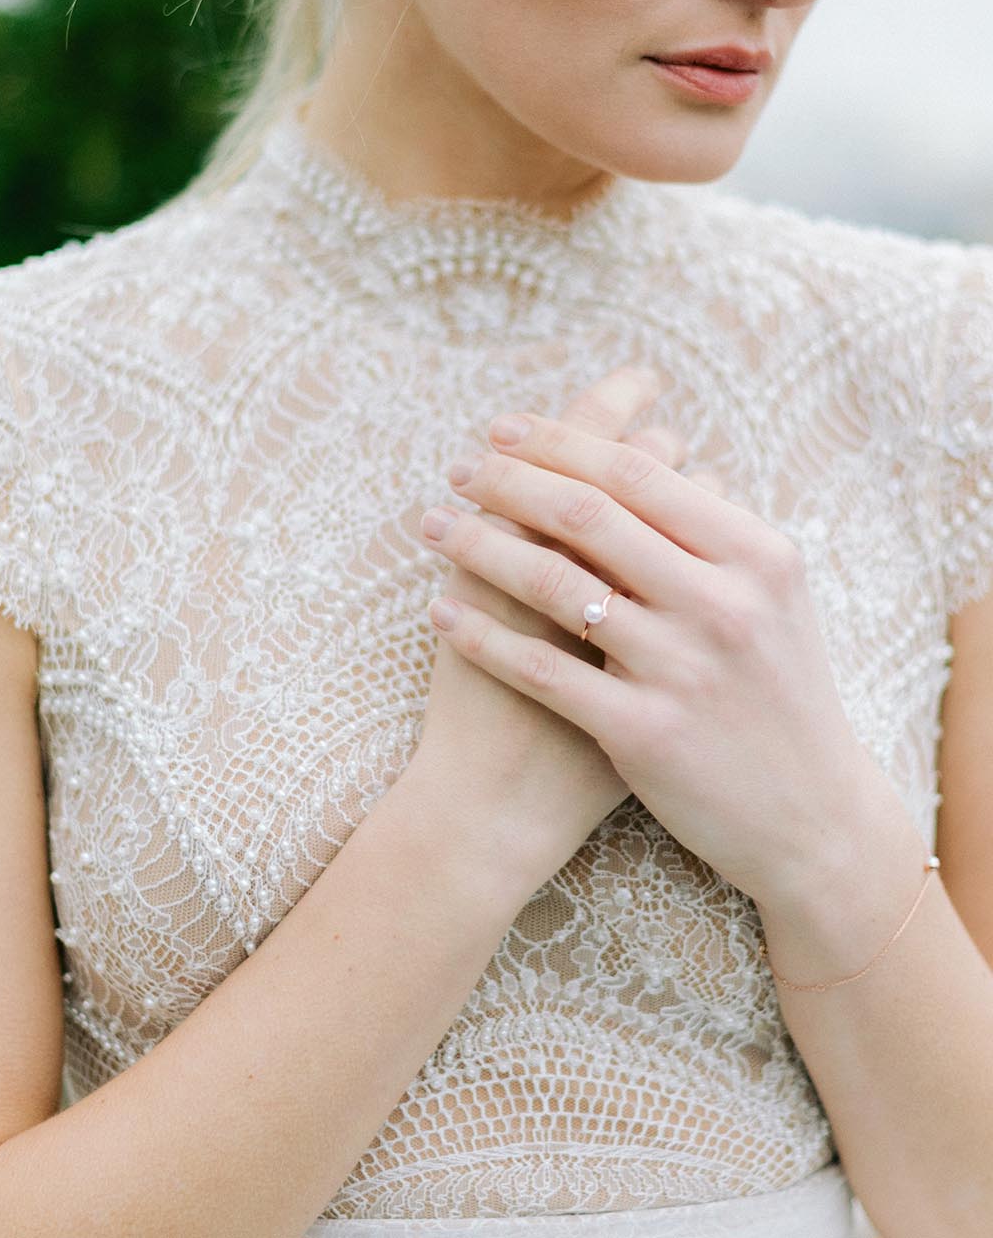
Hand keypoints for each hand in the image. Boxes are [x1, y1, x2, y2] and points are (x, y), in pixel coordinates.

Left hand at [420, 406, 871, 911]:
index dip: (560, 442)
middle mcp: (722, 604)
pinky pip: (541, 671)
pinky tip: (442, 612)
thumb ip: (712, 533)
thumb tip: (645, 449)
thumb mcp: (771, 601)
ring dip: (478, 545)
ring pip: (554, 583)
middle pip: (587, 514)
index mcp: (756, 556)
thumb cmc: (780, 695)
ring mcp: (683, 669)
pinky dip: (482, 636)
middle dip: (508, 479)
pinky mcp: (645, 733)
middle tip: (459, 467)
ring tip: (434, 525)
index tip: (503, 429)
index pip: (639, 473)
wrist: (813, 819)